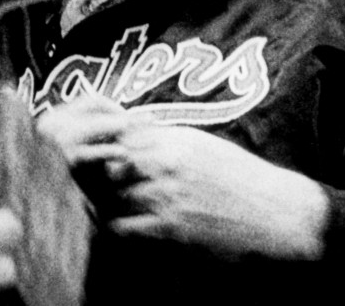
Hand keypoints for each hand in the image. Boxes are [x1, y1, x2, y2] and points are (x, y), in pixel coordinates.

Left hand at [40, 95, 328, 260]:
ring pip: (109, 193)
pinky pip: (123, 226)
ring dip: (95, 197)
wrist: (278, 213)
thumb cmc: (238, 176)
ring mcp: (166, 196)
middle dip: (85, 167)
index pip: (112, 130)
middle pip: (102, 160)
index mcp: (170, 138)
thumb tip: (117, 114)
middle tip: (66, 173)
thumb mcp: (198, 143)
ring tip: (80, 199)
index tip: (70, 143)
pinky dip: (111, 226)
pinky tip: (109, 224)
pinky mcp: (171, 229)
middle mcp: (164, 162)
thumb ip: (156, 131)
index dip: (88, 138)